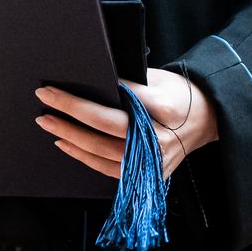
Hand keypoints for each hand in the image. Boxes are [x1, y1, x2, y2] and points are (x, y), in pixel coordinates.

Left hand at [35, 68, 217, 179]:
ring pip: (103, 151)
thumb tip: (88, 81)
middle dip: (69, 114)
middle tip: (43, 101)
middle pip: (105, 126)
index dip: (81, 96)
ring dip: (71, 137)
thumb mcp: (156, 76)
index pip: (115, 99)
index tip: (53, 88)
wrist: (208, 119)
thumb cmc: (178, 92)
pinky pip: (109, 169)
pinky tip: (66, 143)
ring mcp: (155, 160)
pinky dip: (85, 156)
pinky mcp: (150, 174)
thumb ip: (127, 81)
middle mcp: (158, 137)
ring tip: (48, 122)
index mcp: (162, 105)